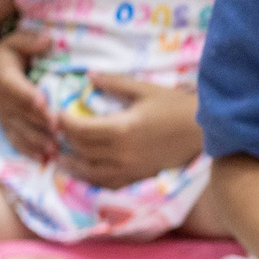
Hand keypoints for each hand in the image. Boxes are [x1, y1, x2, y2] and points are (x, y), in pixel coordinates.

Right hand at [0, 28, 57, 159]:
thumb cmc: (11, 52)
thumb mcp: (17, 40)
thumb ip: (30, 41)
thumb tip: (46, 40)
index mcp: (4, 77)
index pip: (15, 87)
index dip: (28, 96)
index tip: (43, 102)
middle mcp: (1, 99)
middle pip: (21, 113)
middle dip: (39, 122)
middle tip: (58, 129)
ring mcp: (4, 114)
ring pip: (19, 130)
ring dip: (37, 140)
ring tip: (54, 148)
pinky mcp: (8, 125)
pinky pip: (16, 139)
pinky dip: (28, 150)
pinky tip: (43, 159)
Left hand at [54, 74, 203, 187]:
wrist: (204, 131)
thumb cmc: (176, 106)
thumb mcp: (145, 89)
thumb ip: (114, 82)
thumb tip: (88, 75)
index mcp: (122, 129)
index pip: (79, 129)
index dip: (62, 122)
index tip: (54, 113)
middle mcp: (122, 153)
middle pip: (81, 149)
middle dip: (63, 139)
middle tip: (53, 130)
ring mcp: (130, 169)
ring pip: (89, 170)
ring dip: (70, 163)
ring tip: (57, 155)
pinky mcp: (137, 177)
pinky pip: (106, 182)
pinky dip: (89, 177)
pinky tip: (82, 171)